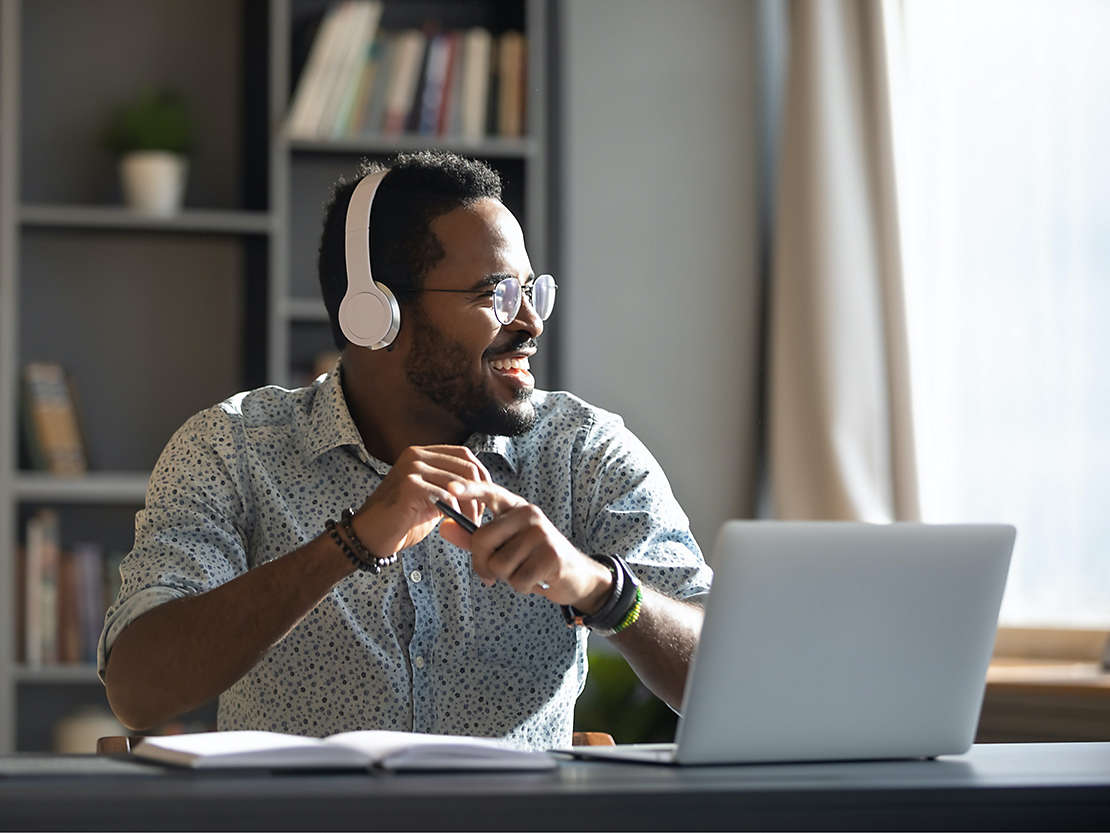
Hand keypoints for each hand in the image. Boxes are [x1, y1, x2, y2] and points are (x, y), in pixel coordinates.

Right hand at [351, 446, 491, 556]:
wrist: (370, 536)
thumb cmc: (402, 520)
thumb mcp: (431, 497)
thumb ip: (450, 487)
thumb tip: (480, 487)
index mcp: (422, 453)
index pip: (464, 454)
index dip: (481, 475)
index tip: (487, 498)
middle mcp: (416, 455)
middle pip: (466, 467)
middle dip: (479, 494)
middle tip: (478, 517)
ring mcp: (411, 468)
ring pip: (459, 483)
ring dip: (470, 507)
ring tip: (468, 525)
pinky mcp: (409, 485)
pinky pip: (446, 496)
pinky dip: (455, 512)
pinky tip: (453, 524)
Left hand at [438, 480, 612, 612]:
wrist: (575, 576)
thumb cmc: (534, 559)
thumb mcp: (504, 546)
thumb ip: (473, 538)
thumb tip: (444, 528)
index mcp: (516, 507)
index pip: (490, 493)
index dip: (469, 490)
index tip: (450, 488)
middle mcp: (529, 514)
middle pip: (482, 539)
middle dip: (482, 564)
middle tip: (495, 573)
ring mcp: (542, 532)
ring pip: (499, 564)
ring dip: (507, 577)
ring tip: (525, 571)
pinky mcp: (551, 554)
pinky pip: (517, 579)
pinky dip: (522, 586)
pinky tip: (536, 579)